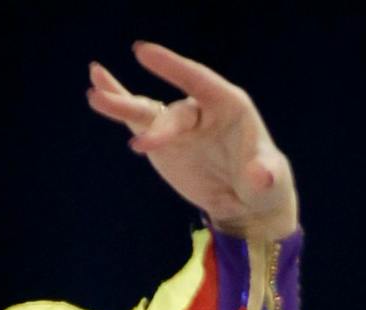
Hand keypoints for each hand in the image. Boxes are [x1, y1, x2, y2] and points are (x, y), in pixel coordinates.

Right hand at [86, 41, 297, 232]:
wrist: (248, 202)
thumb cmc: (265, 183)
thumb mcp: (271, 179)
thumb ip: (264, 174)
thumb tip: (259, 176)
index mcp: (228, 105)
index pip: (198, 80)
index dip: (172, 67)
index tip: (144, 53)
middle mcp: (200, 109)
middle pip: (174, 114)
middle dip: (160, 130)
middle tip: (143, 144)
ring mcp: (179, 125)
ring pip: (148, 112)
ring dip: (122, 104)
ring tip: (94, 95)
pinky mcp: (163, 141)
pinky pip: (138, 123)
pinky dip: (118, 107)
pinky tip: (96, 92)